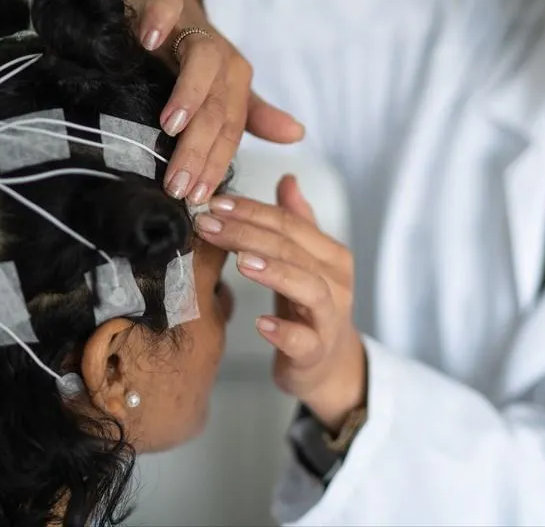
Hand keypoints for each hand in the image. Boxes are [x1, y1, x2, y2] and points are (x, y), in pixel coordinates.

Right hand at [125, 0, 304, 203]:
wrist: (167, 3)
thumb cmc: (193, 57)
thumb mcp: (222, 89)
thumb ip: (252, 115)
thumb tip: (297, 135)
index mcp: (234, 83)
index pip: (229, 131)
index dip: (216, 165)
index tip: (197, 198)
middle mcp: (220, 59)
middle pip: (215, 106)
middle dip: (199, 147)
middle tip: (178, 183)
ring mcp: (193, 29)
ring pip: (201, 61)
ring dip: (189, 93)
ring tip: (171, 125)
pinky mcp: (164, 1)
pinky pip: (165, 7)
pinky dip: (159, 21)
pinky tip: (148, 40)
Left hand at [195, 175, 365, 429]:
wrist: (328, 366)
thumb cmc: (308, 308)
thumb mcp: (303, 262)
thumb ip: (296, 222)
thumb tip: (288, 178)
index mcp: (330, 255)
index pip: (289, 224)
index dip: (252, 210)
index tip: (214, 203)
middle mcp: (336, 282)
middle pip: (293, 249)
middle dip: (248, 233)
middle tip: (208, 225)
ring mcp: (330, 318)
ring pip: (307, 288)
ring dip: (274, 272)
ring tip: (241, 263)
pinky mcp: (317, 352)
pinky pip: (304, 341)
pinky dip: (284, 332)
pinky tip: (260, 324)